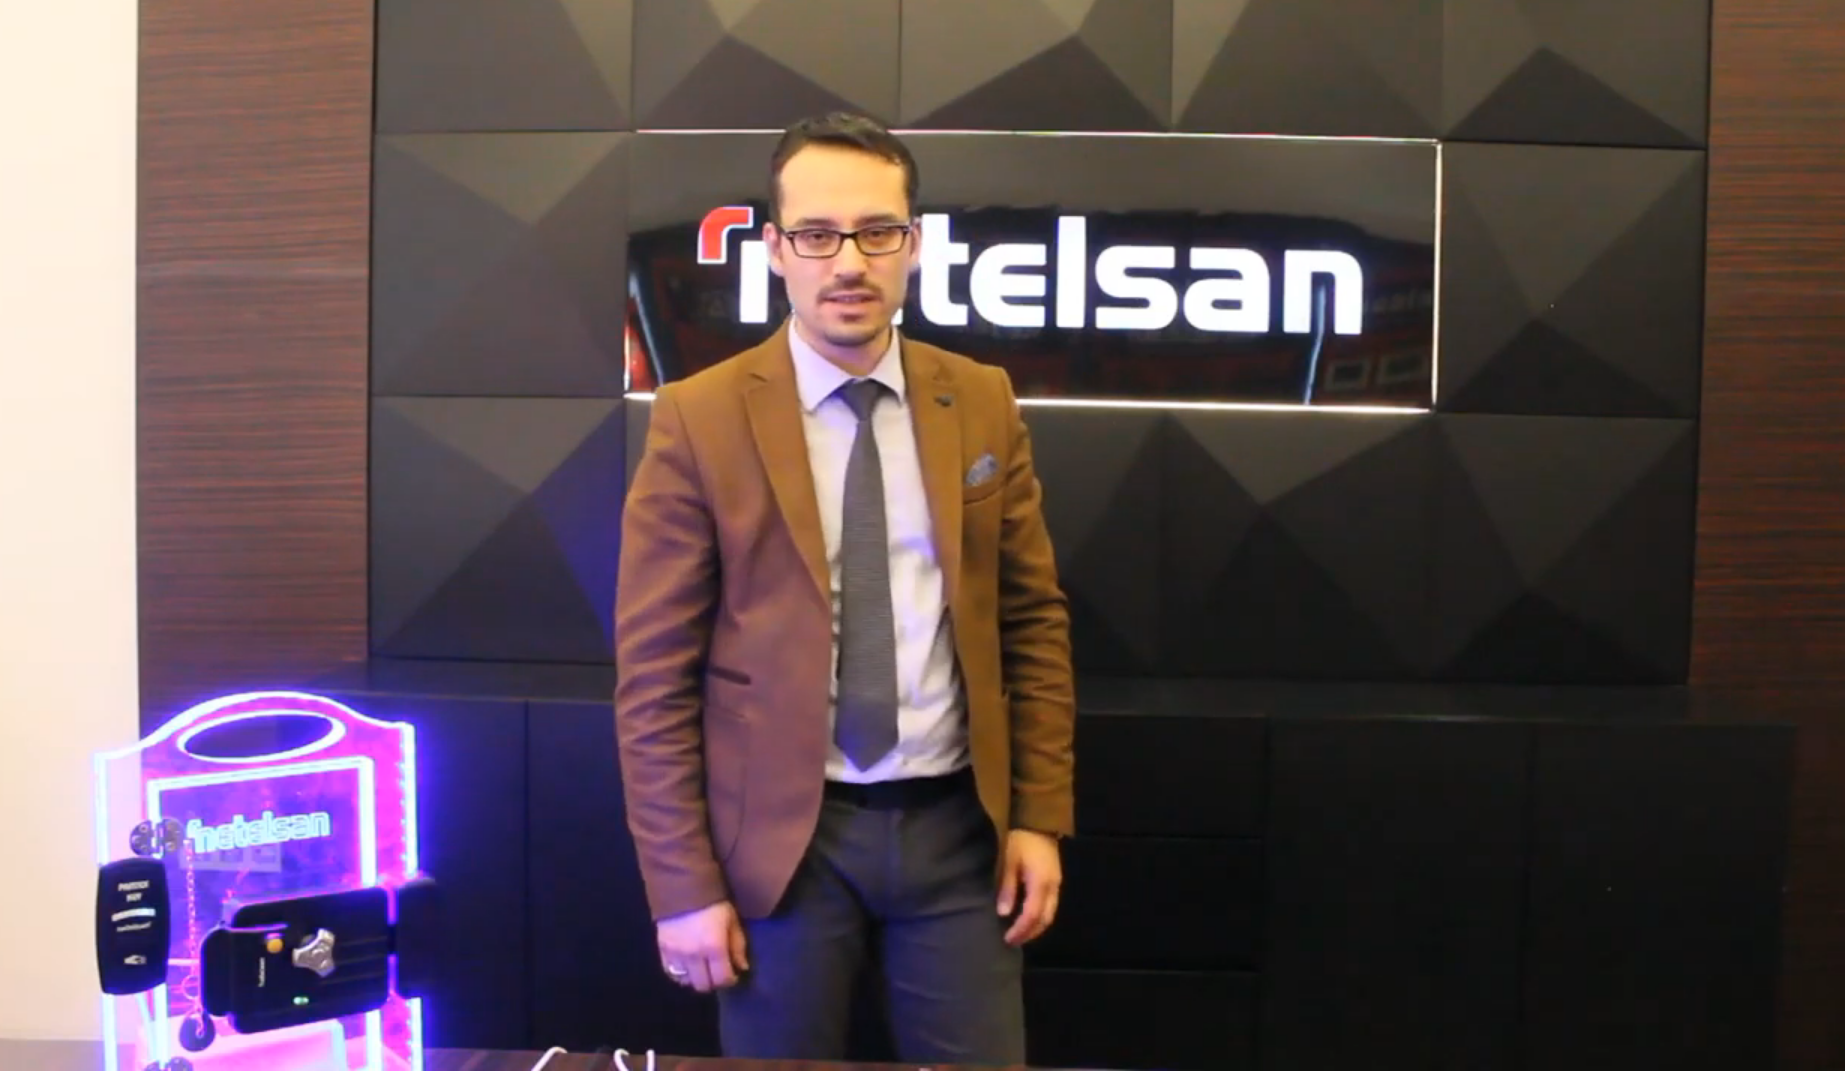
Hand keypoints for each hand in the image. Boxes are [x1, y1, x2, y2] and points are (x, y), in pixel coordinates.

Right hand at [656, 901, 748, 992]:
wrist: (682, 884)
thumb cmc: (713, 900)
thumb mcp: (731, 919)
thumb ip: (738, 945)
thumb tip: (742, 967)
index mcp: (714, 947)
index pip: (723, 978)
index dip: (731, 979)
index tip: (734, 974)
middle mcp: (693, 955)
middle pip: (703, 985)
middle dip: (714, 982)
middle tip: (718, 971)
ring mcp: (675, 954)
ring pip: (686, 981)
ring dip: (696, 978)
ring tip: (702, 968)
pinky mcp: (662, 949)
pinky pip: (669, 972)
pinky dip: (679, 973)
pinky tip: (686, 965)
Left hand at [997, 829, 1061, 945]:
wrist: (1037, 820)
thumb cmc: (1019, 839)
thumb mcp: (1008, 861)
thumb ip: (1007, 888)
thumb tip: (1003, 913)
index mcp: (1041, 883)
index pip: (1032, 915)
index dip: (1021, 930)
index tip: (1007, 939)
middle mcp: (1053, 887)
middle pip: (1045, 919)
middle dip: (1030, 933)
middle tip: (1012, 941)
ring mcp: (1057, 883)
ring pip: (1050, 913)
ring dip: (1035, 926)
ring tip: (1019, 932)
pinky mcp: (1055, 879)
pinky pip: (1050, 905)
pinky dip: (1039, 916)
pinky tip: (1027, 917)